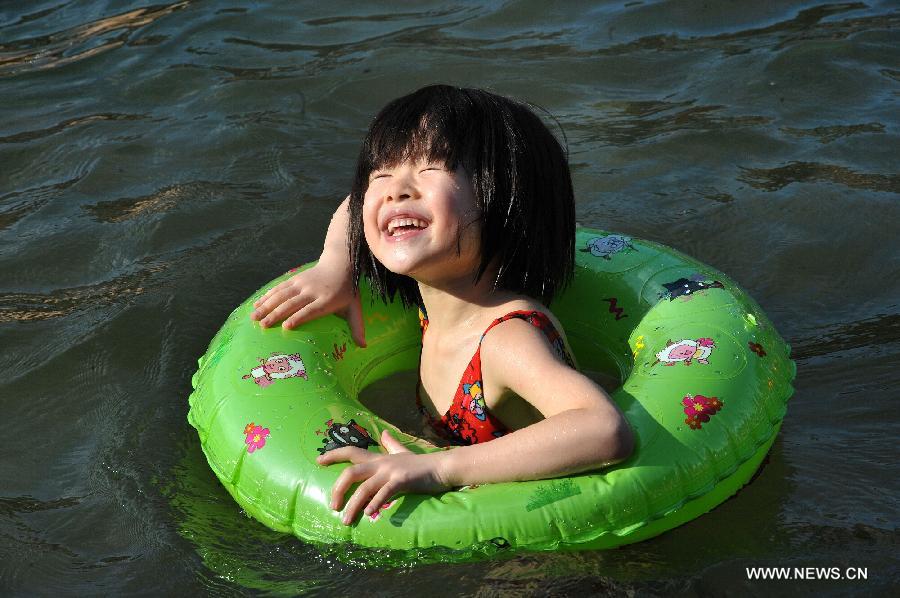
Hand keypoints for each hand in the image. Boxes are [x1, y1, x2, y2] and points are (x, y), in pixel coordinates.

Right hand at [250, 256, 365, 346]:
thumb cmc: (348, 291)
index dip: (298, 317)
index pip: (311, 310)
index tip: (286, 327)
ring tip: (254, 317)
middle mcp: (312, 291)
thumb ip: (357, 327)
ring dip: (266, 305)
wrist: (340, 264)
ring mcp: (302, 283)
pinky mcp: (295, 279)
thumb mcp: (355, 308)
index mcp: (327, 300)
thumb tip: (363, 347)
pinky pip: (279, 287)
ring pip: (281, 295)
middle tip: (262, 326)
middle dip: (276, 314)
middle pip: (292, 303)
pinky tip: (257, 303)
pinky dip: (267, 295)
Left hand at [316, 430, 450, 524]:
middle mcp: (381, 463)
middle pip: (351, 472)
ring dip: (353, 505)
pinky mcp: (402, 481)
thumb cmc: (420, 464)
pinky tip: (369, 514)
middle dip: (338, 489)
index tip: (318, 461)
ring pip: (364, 488)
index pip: (351, 452)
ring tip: (346, 520)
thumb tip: (384, 433)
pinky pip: (384, 493)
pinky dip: (375, 504)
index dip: (333, 455)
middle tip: (332, 507)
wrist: (441, 467)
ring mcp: (391, 471)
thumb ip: (391, 444)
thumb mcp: (402, 452)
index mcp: (378, 458)